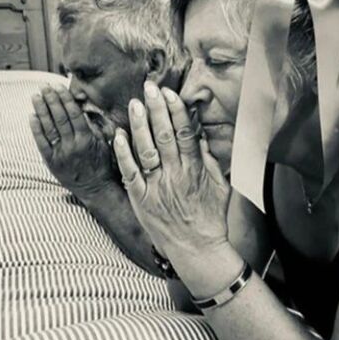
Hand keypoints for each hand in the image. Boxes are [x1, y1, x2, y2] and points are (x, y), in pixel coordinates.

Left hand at [30, 84, 114, 198]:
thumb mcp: (105, 141)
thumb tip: (84, 105)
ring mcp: (61, 154)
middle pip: (59, 118)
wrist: (96, 188)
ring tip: (35, 96)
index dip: (65, 99)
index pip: (73, 113)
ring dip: (41, 110)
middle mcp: (72, 146)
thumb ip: (95, 123)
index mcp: (87, 139)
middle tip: (44, 86)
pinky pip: (41, 143)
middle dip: (51, 100)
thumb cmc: (103, 162)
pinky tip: (32, 116)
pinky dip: (36, 129)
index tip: (59, 86)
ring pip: (48, 128)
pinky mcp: (52, 162)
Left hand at [113, 81, 231, 278]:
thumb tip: (200, 134)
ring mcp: (156, 188)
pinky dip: (123, 154)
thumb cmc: (210, 217)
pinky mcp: (141, 200)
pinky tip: (118, 135)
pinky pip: (129, 173)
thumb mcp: (220, 186)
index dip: (177, 111)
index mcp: (194, 170)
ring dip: (139, 125)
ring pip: (145, 151)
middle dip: (156, 109)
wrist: (197, 251)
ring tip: (134, 104)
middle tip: (149, 87)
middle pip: (164, 136)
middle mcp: (175, 176)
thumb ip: (209, 158)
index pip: (185, 134)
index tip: (170, 93)